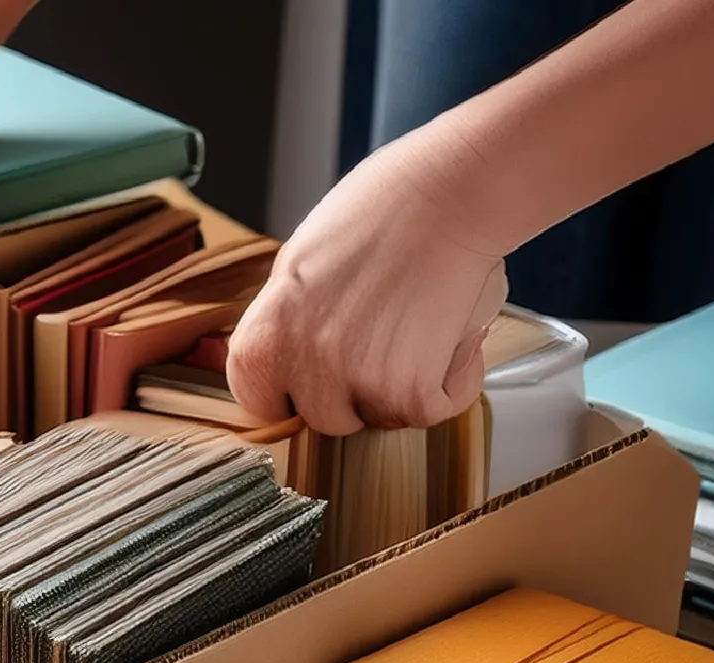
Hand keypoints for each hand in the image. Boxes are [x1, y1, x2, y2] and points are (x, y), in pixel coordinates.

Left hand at [227, 128, 508, 434]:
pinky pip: (432, 411)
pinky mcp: (411, 393)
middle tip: (384, 335)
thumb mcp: (297, 268)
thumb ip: (287, 326)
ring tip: (418, 323)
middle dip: (356, 391)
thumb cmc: (378, 213)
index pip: (262, 403)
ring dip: (405, 387)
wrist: (446, 193)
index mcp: (261, 343)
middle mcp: (301, 370)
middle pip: (327, 418)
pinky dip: (452, 380)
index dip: (295, 390)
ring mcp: (356, 385)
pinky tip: (451, 329)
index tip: (318, 372)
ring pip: (382, 417)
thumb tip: (289, 363)